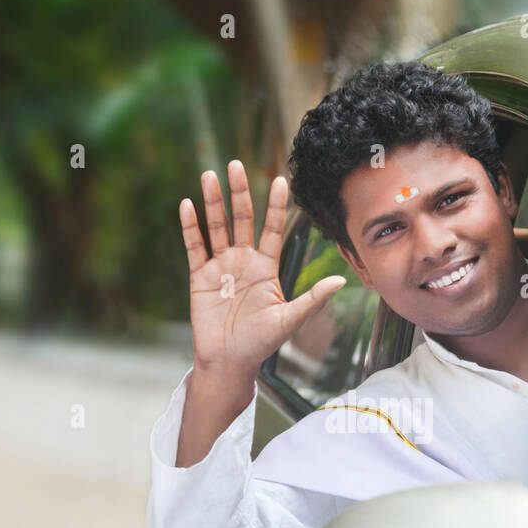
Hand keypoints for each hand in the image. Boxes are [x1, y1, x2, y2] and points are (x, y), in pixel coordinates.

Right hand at [180, 159, 346, 379]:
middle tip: (236, 165)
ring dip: (213, 202)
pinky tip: (188, 205)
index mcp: (266, 267)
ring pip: (216, 227)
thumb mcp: (289, 320)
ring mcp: (219, 266)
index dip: (276, 205)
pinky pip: (194, 247)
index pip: (273, 228)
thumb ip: (312, 299)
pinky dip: (190, 227)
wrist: (230, 362)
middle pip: (241, 219)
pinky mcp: (198, 276)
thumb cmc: (261, 343)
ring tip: (209, 175)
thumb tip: (340, 281)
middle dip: (239, 193)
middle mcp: (243, 260)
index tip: (280, 180)